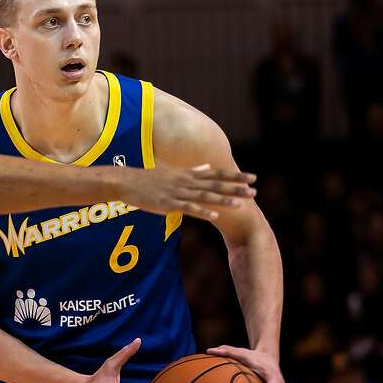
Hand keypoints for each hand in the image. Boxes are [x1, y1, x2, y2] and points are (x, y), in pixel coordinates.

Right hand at [113, 164, 255, 221]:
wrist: (127, 182)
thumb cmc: (150, 178)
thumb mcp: (173, 172)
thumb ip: (192, 171)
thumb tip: (207, 167)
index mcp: (189, 174)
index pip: (217, 174)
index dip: (235, 175)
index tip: (253, 177)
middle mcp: (187, 181)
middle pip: (215, 184)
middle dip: (236, 188)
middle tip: (254, 191)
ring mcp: (178, 192)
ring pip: (205, 196)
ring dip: (223, 199)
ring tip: (240, 204)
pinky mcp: (169, 203)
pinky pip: (189, 208)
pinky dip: (203, 211)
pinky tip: (215, 215)